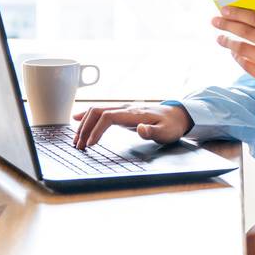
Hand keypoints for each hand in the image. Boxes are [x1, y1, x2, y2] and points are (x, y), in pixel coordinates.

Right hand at [71, 103, 193, 148]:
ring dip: (84, 124)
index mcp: (134, 114)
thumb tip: (140, 129)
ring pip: (96, 111)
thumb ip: (152, 132)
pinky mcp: (121, 113)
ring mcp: (122, 109)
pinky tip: (77, 120)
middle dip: (84, 128)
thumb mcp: (166, 132)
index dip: (96, 130)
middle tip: (78, 145)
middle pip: (97, 112)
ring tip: (76, 140)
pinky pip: (100, 111)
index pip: (108, 117)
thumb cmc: (171, 126)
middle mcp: (125, 108)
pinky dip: (87, 117)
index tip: (90, 144)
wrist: (177, 115)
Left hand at [212, 6, 254, 100]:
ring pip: (243, 50)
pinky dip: (237, 57)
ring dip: (228, 43)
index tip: (223, 10)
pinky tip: (233, 53)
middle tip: (214, 21)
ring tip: (220, 38)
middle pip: (247, 32)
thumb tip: (236, 16)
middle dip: (227, 25)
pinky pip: (246, 65)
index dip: (238, 13)